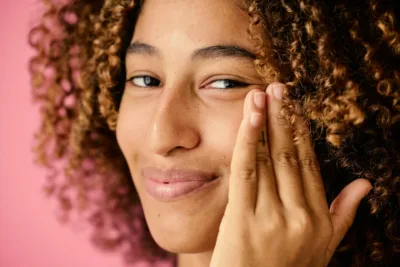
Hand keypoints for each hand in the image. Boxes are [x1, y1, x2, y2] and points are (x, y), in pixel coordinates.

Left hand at [210, 83, 372, 266]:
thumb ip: (343, 214)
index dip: (302, 133)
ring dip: (265, 122)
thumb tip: (364, 184)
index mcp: (319, 219)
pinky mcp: (242, 221)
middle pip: (290, 157)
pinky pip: (245, 172)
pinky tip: (248, 117)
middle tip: (279, 87)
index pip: (310, 165)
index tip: (295, 108)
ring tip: (262, 94)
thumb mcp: (323, 247)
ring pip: (269, 160)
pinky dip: (247, 141)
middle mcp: (300, 216)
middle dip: (283, 119)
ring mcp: (271, 218)